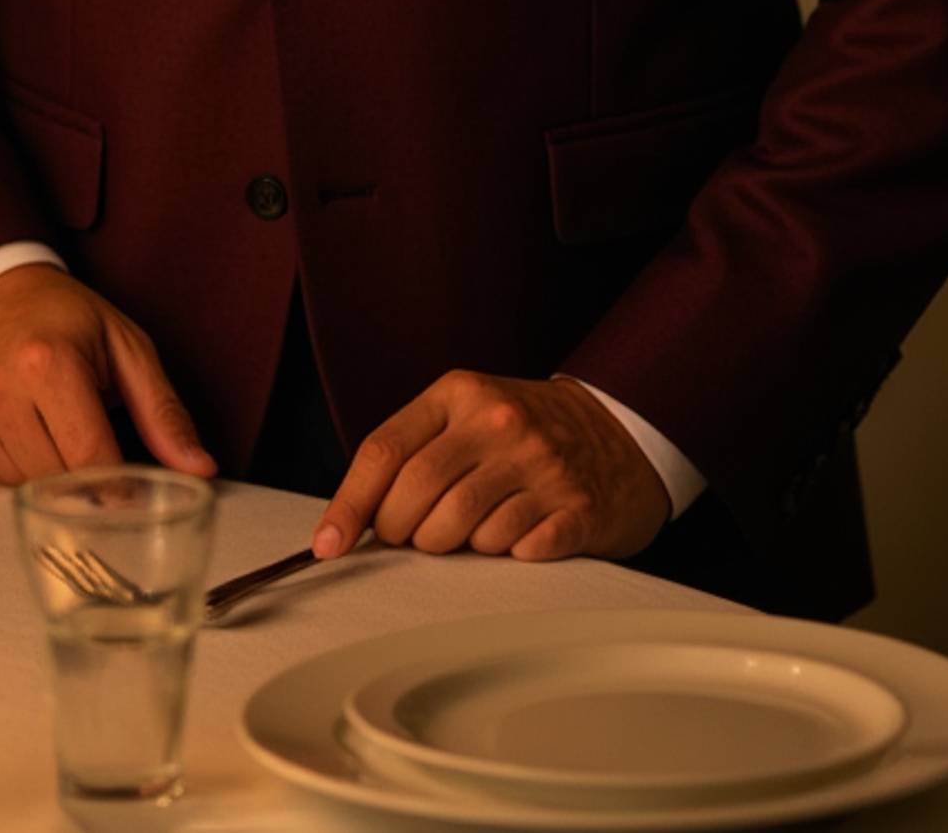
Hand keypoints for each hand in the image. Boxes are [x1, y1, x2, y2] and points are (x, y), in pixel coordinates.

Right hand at [0, 263, 217, 485]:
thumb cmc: (64, 318)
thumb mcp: (125, 347)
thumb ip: (163, 411)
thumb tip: (200, 468)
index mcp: (47, 362)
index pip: (92, 460)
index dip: (121, 486)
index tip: (136, 490)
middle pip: (58, 482)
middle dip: (85, 477)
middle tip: (94, 441)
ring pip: (24, 488)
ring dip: (49, 473)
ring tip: (53, 424)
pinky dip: (15, 467)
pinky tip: (21, 427)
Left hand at [312, 371, 669, 562]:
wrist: (619, 431)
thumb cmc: (523, 430)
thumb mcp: (465, 413)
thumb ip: (412, 450)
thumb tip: (352, 517)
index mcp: (460, 394)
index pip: (385, 451)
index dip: (348, 504)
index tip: (328, 546)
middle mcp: (499, 424)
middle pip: (416, 496)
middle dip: (401, 532)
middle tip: (414, 535)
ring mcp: (541, 466)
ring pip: (460, 531)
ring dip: (453, 545)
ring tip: (470, 530)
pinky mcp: (576, 510)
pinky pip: (515, 552)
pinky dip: (505, 554)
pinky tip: (517, 534)